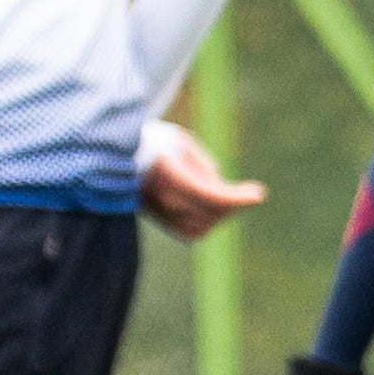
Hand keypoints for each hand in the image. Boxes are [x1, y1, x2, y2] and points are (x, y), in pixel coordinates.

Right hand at [139, 125, 265, 241]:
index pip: (207, 194)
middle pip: (210, 212)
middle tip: (249, 193)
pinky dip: (209, 222)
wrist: (115, 160)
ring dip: (221, 213)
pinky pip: (193, 232)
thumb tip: (216, 187)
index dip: (235, 198)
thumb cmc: (152, 143)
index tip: (258, 194)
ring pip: (204, 226)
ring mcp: (159, 214)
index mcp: (165, 173)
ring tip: (226, 195)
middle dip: (234, 203)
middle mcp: (161, 198)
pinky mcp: (161, 223)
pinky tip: (213, 208)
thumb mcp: (180, 141)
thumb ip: (202, 164)